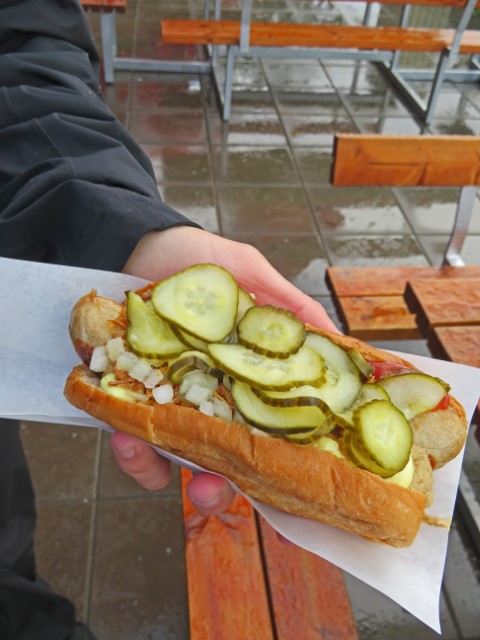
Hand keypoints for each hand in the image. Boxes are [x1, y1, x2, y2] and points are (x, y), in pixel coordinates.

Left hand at [117, 225, 338, 515]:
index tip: (285, 490)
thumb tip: (336, 339)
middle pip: (216, 461)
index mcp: (240, 380)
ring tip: (150, 455)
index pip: (263, 430)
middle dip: (215, 489)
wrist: (140, 241)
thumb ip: (288, 307)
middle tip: (211, 491)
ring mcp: (164, 402)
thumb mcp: (250, 273)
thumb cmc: (199, 259)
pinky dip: (129, 449)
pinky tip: (125, 436)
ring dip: (159, 472)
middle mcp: (205, 399)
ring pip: (167, 462)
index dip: (274, 465)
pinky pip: (127, 438)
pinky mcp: (125, 396)